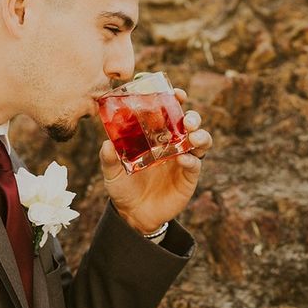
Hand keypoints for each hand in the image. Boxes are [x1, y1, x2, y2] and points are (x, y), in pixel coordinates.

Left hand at [101, 88, 212, 233]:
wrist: (133, 214)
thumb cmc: (123, 187)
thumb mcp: (112, 172)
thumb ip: (109, 158)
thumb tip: (107, 144)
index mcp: (156, 136)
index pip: (169, 112)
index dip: (175, 100)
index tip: (177, 93)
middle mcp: (172, 144)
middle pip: (190, 123)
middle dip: (193, 117)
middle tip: (186, 120)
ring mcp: (182, 160)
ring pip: (201, 141)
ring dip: (200, 136)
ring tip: (192, 137)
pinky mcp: (188, 177)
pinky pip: (196, 164)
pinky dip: (192, 160)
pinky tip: (184, 161)